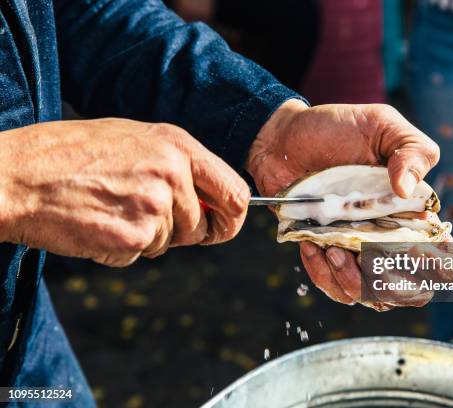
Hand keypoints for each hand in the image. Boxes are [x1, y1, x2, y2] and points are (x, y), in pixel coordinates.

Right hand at [0, 118, 248, 266]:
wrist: (17, 174)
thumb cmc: (70, 153)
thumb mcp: (134, 139)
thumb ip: (177, 165)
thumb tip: (208, 198)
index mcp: (179, 146)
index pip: (236, 193)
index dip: (231, 218)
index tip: (220, 227)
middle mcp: (173, 175)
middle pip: (205, 227)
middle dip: (185, 233)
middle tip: (149, 222)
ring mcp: (153, 208)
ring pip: (169, 242)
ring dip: (145, 237)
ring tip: (109, 210)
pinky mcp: (132, 238)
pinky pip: (140, 254)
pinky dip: (120, 249)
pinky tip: (96, 224)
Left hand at [246, 100, 452, 308]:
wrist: (283, 136)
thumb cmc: (336, 128)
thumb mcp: (381, 124)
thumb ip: (411, 150)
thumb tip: (407, 191)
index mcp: (409, 208)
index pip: (439, 252)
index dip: (439, 265)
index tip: (421, 254)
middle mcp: (385, 234)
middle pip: (407, 286)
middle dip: (393, 282)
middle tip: (369, 254)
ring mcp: (354, 247)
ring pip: (368, 294)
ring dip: (353, 280)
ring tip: (333, 248)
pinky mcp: (323, 252)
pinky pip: (331, 285)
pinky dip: (323, 274)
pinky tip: (311, 244)